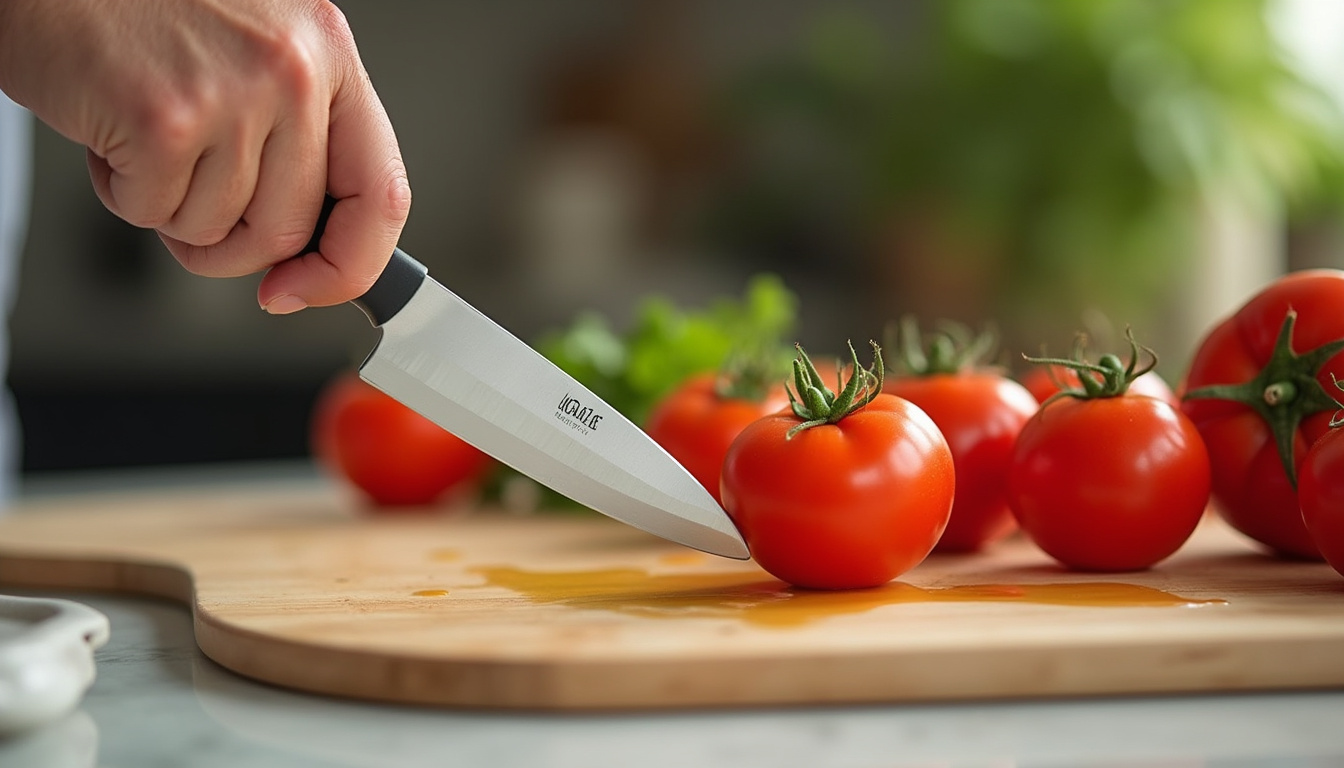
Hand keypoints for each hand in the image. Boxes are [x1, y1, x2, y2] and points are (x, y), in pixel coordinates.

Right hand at [0, 0, 410, 312]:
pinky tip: (113, 130)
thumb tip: (312, 248)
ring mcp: (232, 95)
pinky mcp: (164, 121)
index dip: (348, 265)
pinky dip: (121, 191)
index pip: (381, 194)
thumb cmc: (143, 11)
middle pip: (288, 231)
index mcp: (329, 54)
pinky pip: (153, 215)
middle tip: (190, 207)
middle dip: (231, 247)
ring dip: (169, 208)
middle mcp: (293, 70)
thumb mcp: (257, 54)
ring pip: (217, 231)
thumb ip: (297, 139)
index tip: (310, 288)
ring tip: (147, 138)